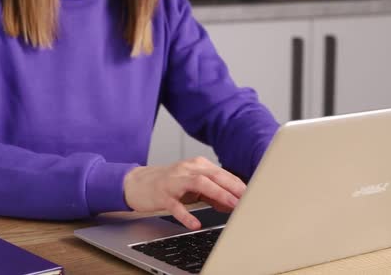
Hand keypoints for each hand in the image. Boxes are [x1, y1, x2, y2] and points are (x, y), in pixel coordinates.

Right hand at [123, 157, 246, 230]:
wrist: (138, 184)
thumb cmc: (168, 184)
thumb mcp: (192, 186)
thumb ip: (212, 193)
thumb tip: (232, 203)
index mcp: (196, 165)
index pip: (222, 174)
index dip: (238, 184)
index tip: (252, 195)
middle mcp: (186, 170)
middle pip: (214, 175)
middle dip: (233, 187)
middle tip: (247, 199)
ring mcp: (174, 182)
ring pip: (199, 183)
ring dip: (218, 194)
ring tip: (231, 205)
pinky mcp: (162, 195)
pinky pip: (176, 206)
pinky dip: (186, 215)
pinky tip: (195, 224)